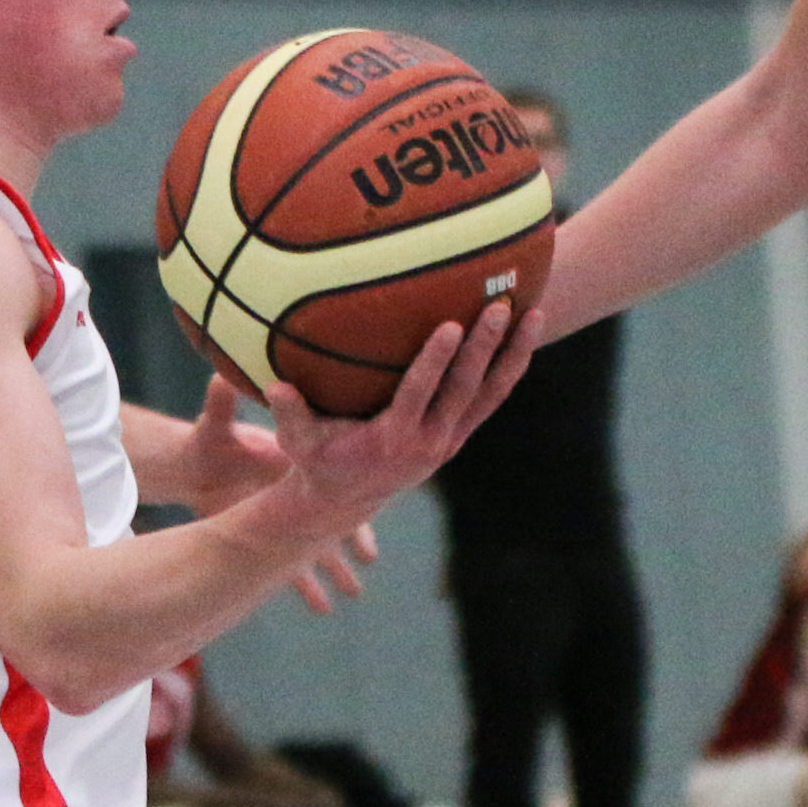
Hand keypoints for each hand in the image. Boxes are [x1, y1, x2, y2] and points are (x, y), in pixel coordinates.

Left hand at [169, 378, 374, 610]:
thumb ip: (219, 405)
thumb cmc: (205, 440)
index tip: (365, 506)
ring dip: (334, 572)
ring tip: (353, 594)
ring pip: (316, 548)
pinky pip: (291, 567)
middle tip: (371, 562)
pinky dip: (307, 587)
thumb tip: (217, 376)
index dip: (348, 497)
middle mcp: (295, 492)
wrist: (191, 465)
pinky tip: (323, 608)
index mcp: (292, 464)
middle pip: (331, 518)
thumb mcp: (213, 426)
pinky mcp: (268, 535)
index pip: (329, 480)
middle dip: (352, 539)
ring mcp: (284, 516)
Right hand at [262, 301, 542, 533]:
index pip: (420, 394)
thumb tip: (274, 386)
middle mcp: (431, 440)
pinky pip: (491, 399)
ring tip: (533, 314)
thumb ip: (290, 414)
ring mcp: (450, 439)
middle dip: (483, 347)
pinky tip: (522, 334)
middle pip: (465, 390)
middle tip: (498, 306)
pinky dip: (508, 368)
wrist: (347, 500)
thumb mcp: (298, 443)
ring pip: (490, 394)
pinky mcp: (459, 434)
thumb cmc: (317, 461)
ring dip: (512, 354)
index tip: (450, 326)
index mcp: (394, 438)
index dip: (437, 362)